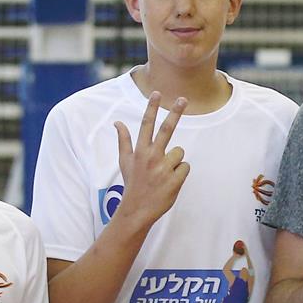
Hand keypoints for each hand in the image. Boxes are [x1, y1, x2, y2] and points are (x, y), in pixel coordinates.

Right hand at [110, 92, 188, 234]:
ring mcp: (164, 168)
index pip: (146, 124)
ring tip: (164, 174)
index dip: (151, 108)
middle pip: (166, 129)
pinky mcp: (174, 180)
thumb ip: (124, 140)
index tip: (155, 93)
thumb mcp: (125, 161)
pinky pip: (186, 167)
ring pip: (180, 153)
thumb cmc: (133, 183)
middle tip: (183, 99)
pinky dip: (180, 173)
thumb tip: (117, 122)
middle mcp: (152, 157)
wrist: (137, 209)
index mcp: (140, 151)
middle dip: (175, 112)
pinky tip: (170, 181)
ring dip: (175, 162)